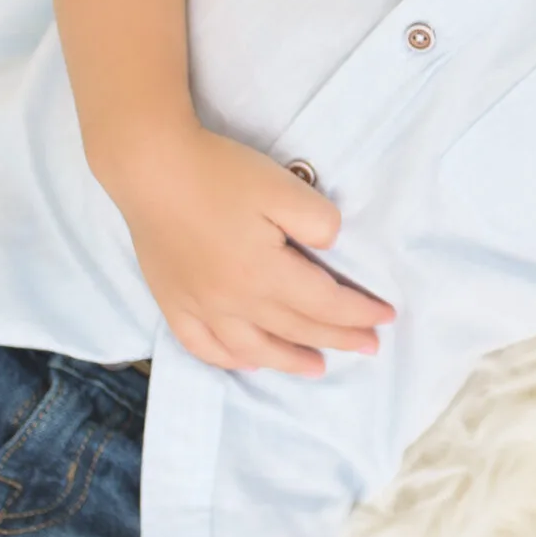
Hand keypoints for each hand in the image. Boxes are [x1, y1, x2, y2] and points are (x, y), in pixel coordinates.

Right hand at [101, 125, 396, 375]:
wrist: (150, 168)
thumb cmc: (220, 173)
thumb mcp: (283, 187)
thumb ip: (318, 222)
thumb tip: (330, 248)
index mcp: (265, 274)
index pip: (325, 304)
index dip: (359, 313)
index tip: (385, 318)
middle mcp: (233, 301)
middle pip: (296, 329)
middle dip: (339, 339)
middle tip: (369, 347)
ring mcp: (198, 306)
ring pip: (252, 349)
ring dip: (289, 361)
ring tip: (317, 368)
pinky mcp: (172, 301)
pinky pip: (203, 346)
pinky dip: (229, 361)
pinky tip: (248, 362)